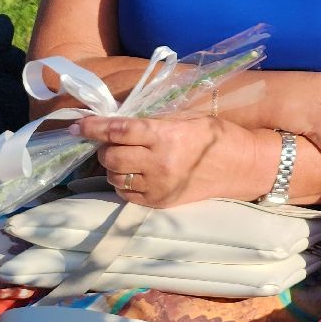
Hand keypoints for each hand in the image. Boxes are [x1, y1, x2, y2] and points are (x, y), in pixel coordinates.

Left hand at [76, 114, 258, 206]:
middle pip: (110, 156)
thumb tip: (118, 121)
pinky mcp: (159, 202)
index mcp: (166, 136)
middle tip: (113, 141)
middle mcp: (159, 163)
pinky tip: (137, 174)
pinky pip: (125, 194)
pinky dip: (124, 183)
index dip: (94, 127)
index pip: (118, 131)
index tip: (77, 125)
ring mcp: (158, 186)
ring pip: (114, 176)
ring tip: (127, 158)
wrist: (243, 167)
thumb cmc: (217, 136)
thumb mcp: (188, 118)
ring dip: (114, 165)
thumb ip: (154, 122)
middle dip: (105, 147)